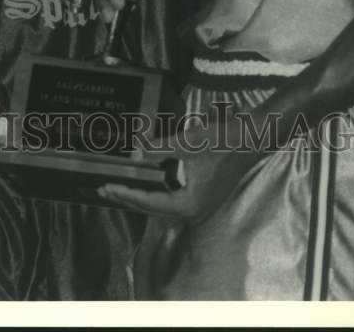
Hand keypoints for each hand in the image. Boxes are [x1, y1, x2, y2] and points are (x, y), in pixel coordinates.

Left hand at [98, 128, 258, 222]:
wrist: (250, 140)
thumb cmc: (221, 141)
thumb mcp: (187, 143)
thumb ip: (159, 149)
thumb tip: (135, 152)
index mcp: (188, 205)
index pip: (148, 202)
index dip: (126, 193)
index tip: (106, 186)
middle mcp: (192, 213)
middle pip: (153, 209)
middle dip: (128, 198)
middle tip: (103, 189)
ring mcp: (199, 209)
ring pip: (162, 207)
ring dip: (140, 198)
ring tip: (119, 188)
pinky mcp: (202, 200)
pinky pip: (171, 202)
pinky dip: (155, 195)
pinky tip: (145, 185)